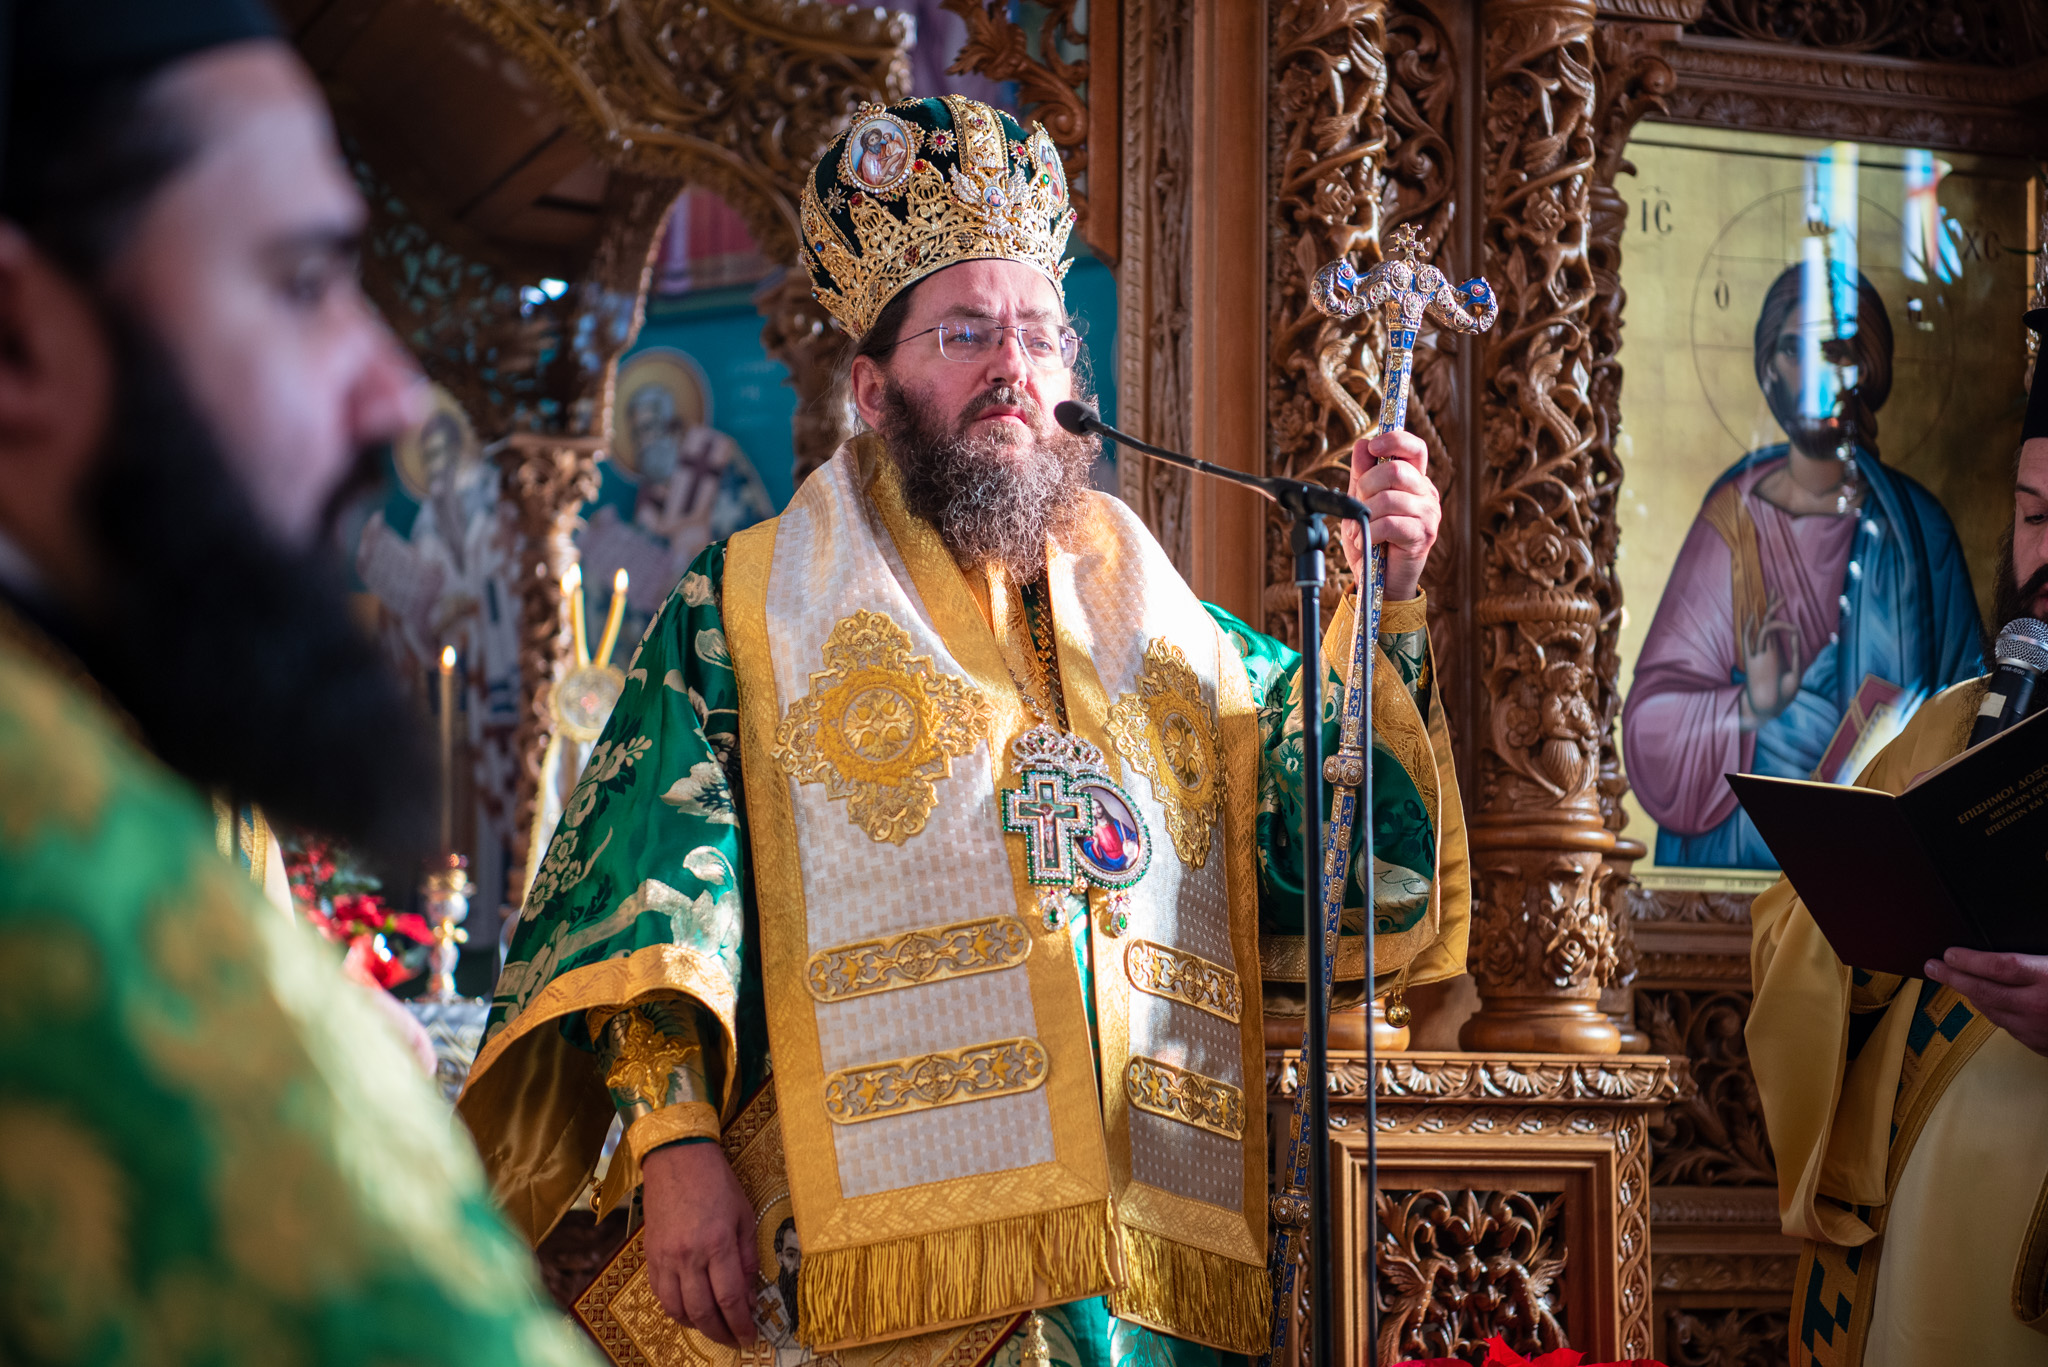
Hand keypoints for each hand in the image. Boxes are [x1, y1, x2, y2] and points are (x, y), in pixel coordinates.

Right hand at [642, 1141, 759, 1345]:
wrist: (677, 1157)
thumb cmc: (716, 1182)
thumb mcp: (744, 1215)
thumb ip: (747, 1258)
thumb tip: (750, 1295)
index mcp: (717, 1243)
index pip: (729, 1299)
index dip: (740, 1324)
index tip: (749, 1336)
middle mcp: (688, 1255)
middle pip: (703, 1311)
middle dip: (721, 1333)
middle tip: (733, 1339)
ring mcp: (665, 1257)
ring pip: (677, 1309)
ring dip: (697, 1325)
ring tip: (713, 1327)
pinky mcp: (650, 1255)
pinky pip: (660, 1295)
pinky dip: (675, 1309)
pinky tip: (689, 1310)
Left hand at [1339, 430, 1438, 601]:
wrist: (1378, 579)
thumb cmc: (1372, 539)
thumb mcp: (1360, 501)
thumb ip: (1362, 473)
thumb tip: (1363, 444)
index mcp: (1414, 479)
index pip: (1414, 447)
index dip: (1394, 440)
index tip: (1373, 447)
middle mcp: (1426, 493)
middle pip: (1396, 470)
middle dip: (1366, 486)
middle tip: (1359, 507)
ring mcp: (1428, 514)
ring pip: (1390, 498)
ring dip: (1366, 514)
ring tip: (1360, 530)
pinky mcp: (1423, 535)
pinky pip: (1390, 523)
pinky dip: (1370, 533)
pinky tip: (1366, 542)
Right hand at [1737, 595, 1801, 730]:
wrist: (1769, 707)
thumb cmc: (1782, 694)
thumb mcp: (1795, 670)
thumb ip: (1795, 651)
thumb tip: (1794, 630)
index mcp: (1776, 651)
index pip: (1776, 627)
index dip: (1780, 614)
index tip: (1785, 604)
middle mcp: (1766, 648)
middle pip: (1767, 620)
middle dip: (1772, 605)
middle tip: (1776, 589)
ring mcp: (1760, 651)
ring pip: (1764, 624)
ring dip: (1772, 611)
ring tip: (1781, 597)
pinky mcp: (1755, 657)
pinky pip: (1754, 637)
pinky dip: (1761, 626)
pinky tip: (1765, 617)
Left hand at [1925, 949, 2047, 1054]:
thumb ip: (2037, 957)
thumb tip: (2010, 952)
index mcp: (2046, 979)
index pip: (1997, 966)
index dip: (1968, 960)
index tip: (1950, 955)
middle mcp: (2038, 1006)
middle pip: (1983, 990)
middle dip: (1952, 977)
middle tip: (1933, 968)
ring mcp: (2037, 1028)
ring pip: (1991, 1011)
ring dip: (1971, 996)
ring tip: (1957, 982)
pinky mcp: (2040, 1045)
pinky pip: (2007, 1027)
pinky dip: (1993, 1013)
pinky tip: (1987, 1004)